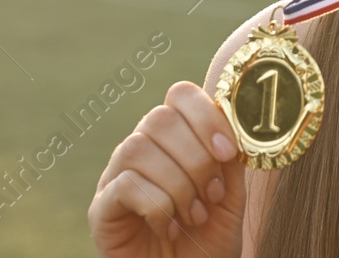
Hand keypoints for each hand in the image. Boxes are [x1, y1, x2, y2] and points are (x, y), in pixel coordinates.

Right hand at [90, 80, 246, 257]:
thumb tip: (236, 120)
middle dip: (195, 157)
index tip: (228, 152)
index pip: (179, 95)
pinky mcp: (101, 209)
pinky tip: (168, 227)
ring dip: (177, 184)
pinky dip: (156, 206)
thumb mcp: (231, 197)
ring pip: (138, 147)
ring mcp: (116, 177)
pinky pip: (125, 184)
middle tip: (212, 193)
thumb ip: (230, 158)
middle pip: (159, 118)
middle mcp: (141, 150)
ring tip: (193, 216)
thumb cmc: (207, 242)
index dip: (205, 115)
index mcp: (173, 139)